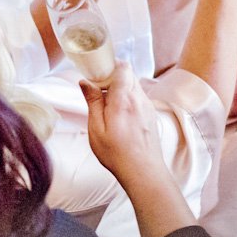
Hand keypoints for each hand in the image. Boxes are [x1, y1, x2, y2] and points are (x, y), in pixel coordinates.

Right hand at [80, 60, 169, 185]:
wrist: (143, 171)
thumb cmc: (117, 153)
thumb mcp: (96, 128)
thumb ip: (92, 102)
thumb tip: (85, 82)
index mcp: (124, 99)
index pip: (123, 67)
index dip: (109, 65)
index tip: (96, 75)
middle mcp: (139, 99)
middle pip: (128, 74)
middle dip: (113, 76)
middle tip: (98, 91)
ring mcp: (147, 106)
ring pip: (134, 85)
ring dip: (120, 88)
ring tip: (107, 106)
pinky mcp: (151, 114)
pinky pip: (139, 97)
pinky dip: (128, 99)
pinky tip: (119, 115)